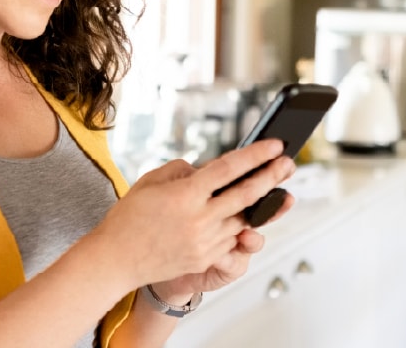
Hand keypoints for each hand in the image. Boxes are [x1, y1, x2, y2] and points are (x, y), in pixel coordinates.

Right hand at [81, 139, 297, 290]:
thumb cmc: (129, 218)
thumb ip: (182, 170)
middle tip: (289, 163)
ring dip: (261, 204)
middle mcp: (199, 219)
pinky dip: (237, 226)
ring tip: (275, 189)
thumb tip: (205, 170)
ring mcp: (204, 242)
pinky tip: (243, 216)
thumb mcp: (150, 181)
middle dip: (272, 176)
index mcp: (185, 194)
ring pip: (243, 220)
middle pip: (247, 194)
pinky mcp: (204, 259)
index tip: (274, 145)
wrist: (116, 260)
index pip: (229, 169)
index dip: (256, 155)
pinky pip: (230, 240)